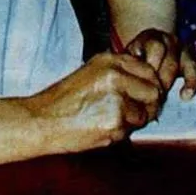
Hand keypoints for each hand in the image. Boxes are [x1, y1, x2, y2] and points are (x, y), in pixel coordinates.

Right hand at [29, 51, 163, 150]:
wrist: (41, 120)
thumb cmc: (64, 100)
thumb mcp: (92, 72)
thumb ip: (121, 72)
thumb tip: (150, 84)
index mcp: (110, 60)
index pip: (149, 72)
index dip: (149, 87)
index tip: (142, 97)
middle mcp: (116, 76)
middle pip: (154, 92)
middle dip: (148, 106)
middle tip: (133, 113)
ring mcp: (116, 99)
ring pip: (145, 114)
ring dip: (133, 122)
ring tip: (109, 119)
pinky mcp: (114, 123)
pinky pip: (131, 131)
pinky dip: (120, 134)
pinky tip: (100, 128)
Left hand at [124, 29, 195, 100]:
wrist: (149, 46)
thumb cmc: (137, 59)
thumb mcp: (129, 58)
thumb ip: (131, 68)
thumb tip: (131, 86)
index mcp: (151, 37)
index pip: (156, 48)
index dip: (153, 66)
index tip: (149, 84)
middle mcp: (170, 40)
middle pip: (173, 60)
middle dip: (168, 80)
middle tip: (162, 97)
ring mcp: (184, 48)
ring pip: (190, 62)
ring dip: (189, 80)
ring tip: (185, 96)